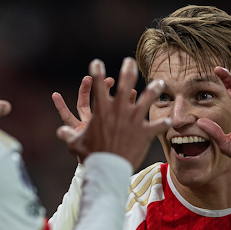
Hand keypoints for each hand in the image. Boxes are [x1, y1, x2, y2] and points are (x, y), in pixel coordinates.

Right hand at [56, 58, 171, 170]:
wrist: (107, 168)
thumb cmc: (91, 156)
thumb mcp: (76, 145)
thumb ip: (68, 135)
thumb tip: (60, 132)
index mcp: (102, 111)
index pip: (98, 86)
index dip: (96, 72)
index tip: (96, 62)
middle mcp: (119, 111)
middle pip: (125, 85)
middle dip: (127, 70)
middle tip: (129, 61)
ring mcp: (133, 120)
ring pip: (146, 100)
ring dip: (153, 90)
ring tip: (159, 82)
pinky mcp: (144, 133)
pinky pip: (157, 126)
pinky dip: (163, 124)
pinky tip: (170, 121)